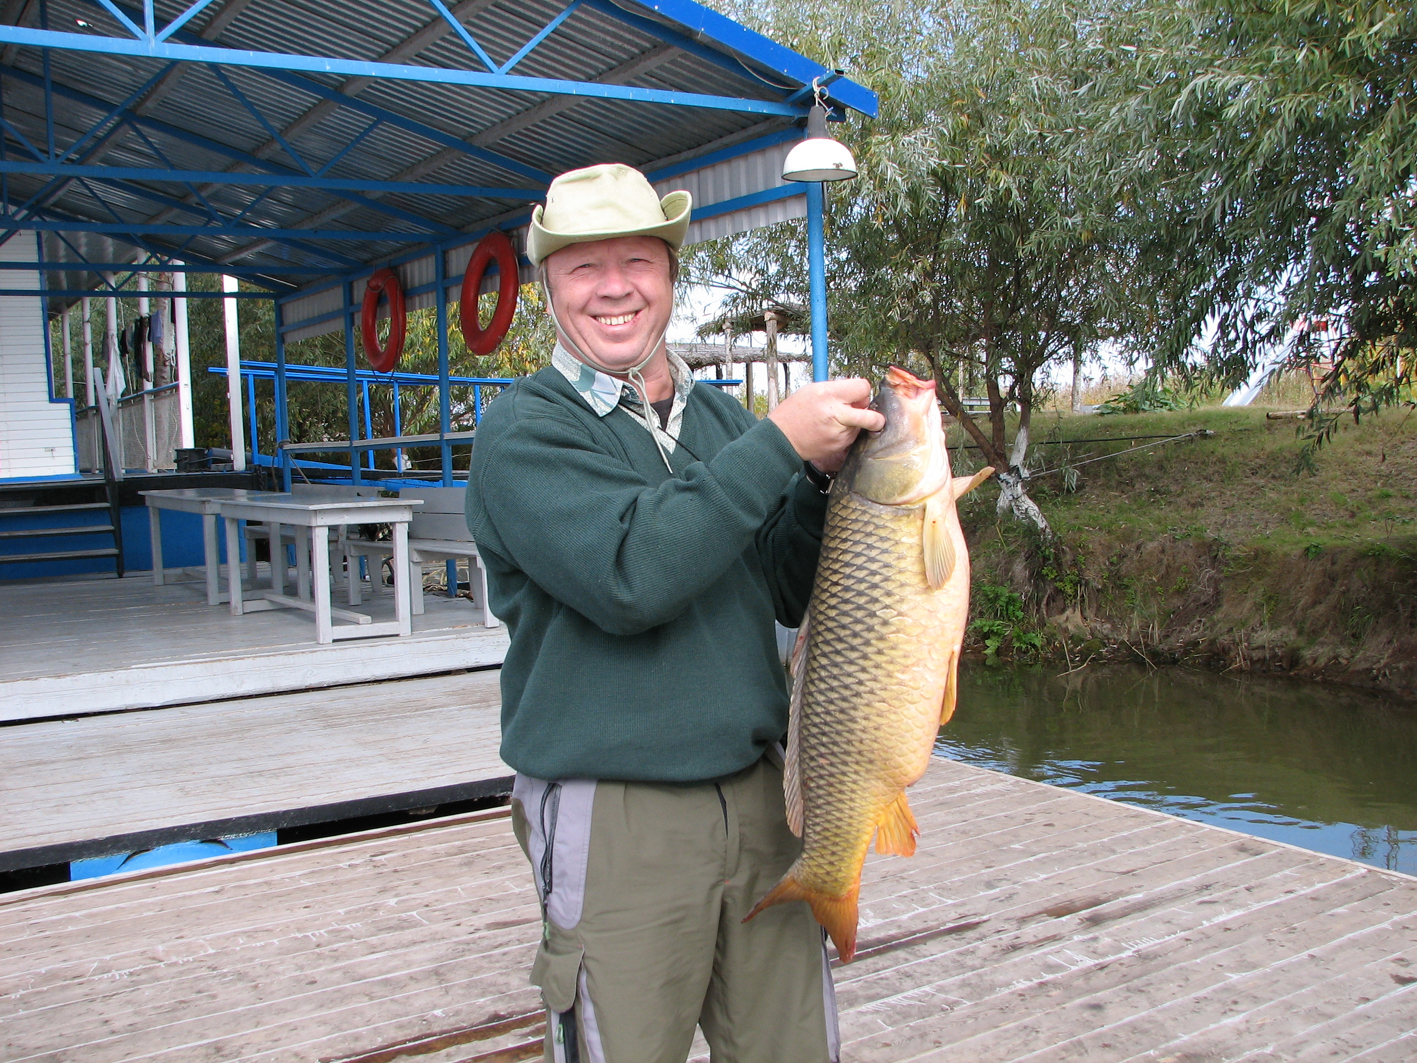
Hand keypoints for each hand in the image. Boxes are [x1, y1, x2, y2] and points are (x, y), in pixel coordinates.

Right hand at [767, 378, 884, 471]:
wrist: (782, 438)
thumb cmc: (795, 412)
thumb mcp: (813, 390)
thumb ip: (838, 390)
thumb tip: (859, 395)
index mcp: (829, 395)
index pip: (863, 388)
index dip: (862, 391)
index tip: (857, 395)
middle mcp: (836, 414)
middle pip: (872, 415)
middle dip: (875, 416)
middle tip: (870, 416)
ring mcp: (839, 433)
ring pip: (862, 427)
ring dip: (855, 423)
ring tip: (835, 421)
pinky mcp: (839, 446)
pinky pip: (852, 437)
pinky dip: (847, 433)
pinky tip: (831, 430)